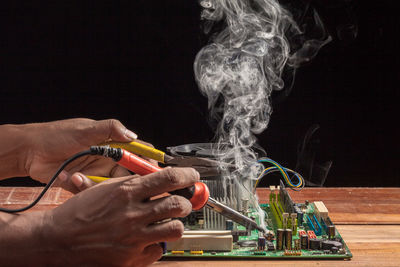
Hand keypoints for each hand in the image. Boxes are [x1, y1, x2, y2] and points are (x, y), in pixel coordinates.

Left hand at [23, 118, 144, 192]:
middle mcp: (108, 158)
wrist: (29, 151)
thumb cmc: (56, 135)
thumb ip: (110, 129)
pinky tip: (69, 177)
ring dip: (100, 184)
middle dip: (131, 179)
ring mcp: (97, 172)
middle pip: (130, 171)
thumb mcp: (85, 129)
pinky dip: (84, 186)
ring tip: (79, 176)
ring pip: (112, 185)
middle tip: (128, 185)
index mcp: (112, 143)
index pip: (137, 150)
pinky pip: (94, 190)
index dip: (148, 159)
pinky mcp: (85, 183)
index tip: (154, 169)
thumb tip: (133, 135)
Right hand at [42, 168, 198, 265]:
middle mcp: (133, 213)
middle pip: (178, 205)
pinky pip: (158, 250)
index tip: (192, 176)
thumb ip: (133, 184)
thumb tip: (159, 180)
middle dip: (185, 202)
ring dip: (175, 224)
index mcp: (127, 192)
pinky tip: (148, 239)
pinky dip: (157, 244)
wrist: (57, 239)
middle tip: (182, 202)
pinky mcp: (131, 258)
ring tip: (167, 222)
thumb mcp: (105, 188)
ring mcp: (134, 237)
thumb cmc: (79, 212)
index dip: (187, 175)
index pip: (169, 178)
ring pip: (175, 229)